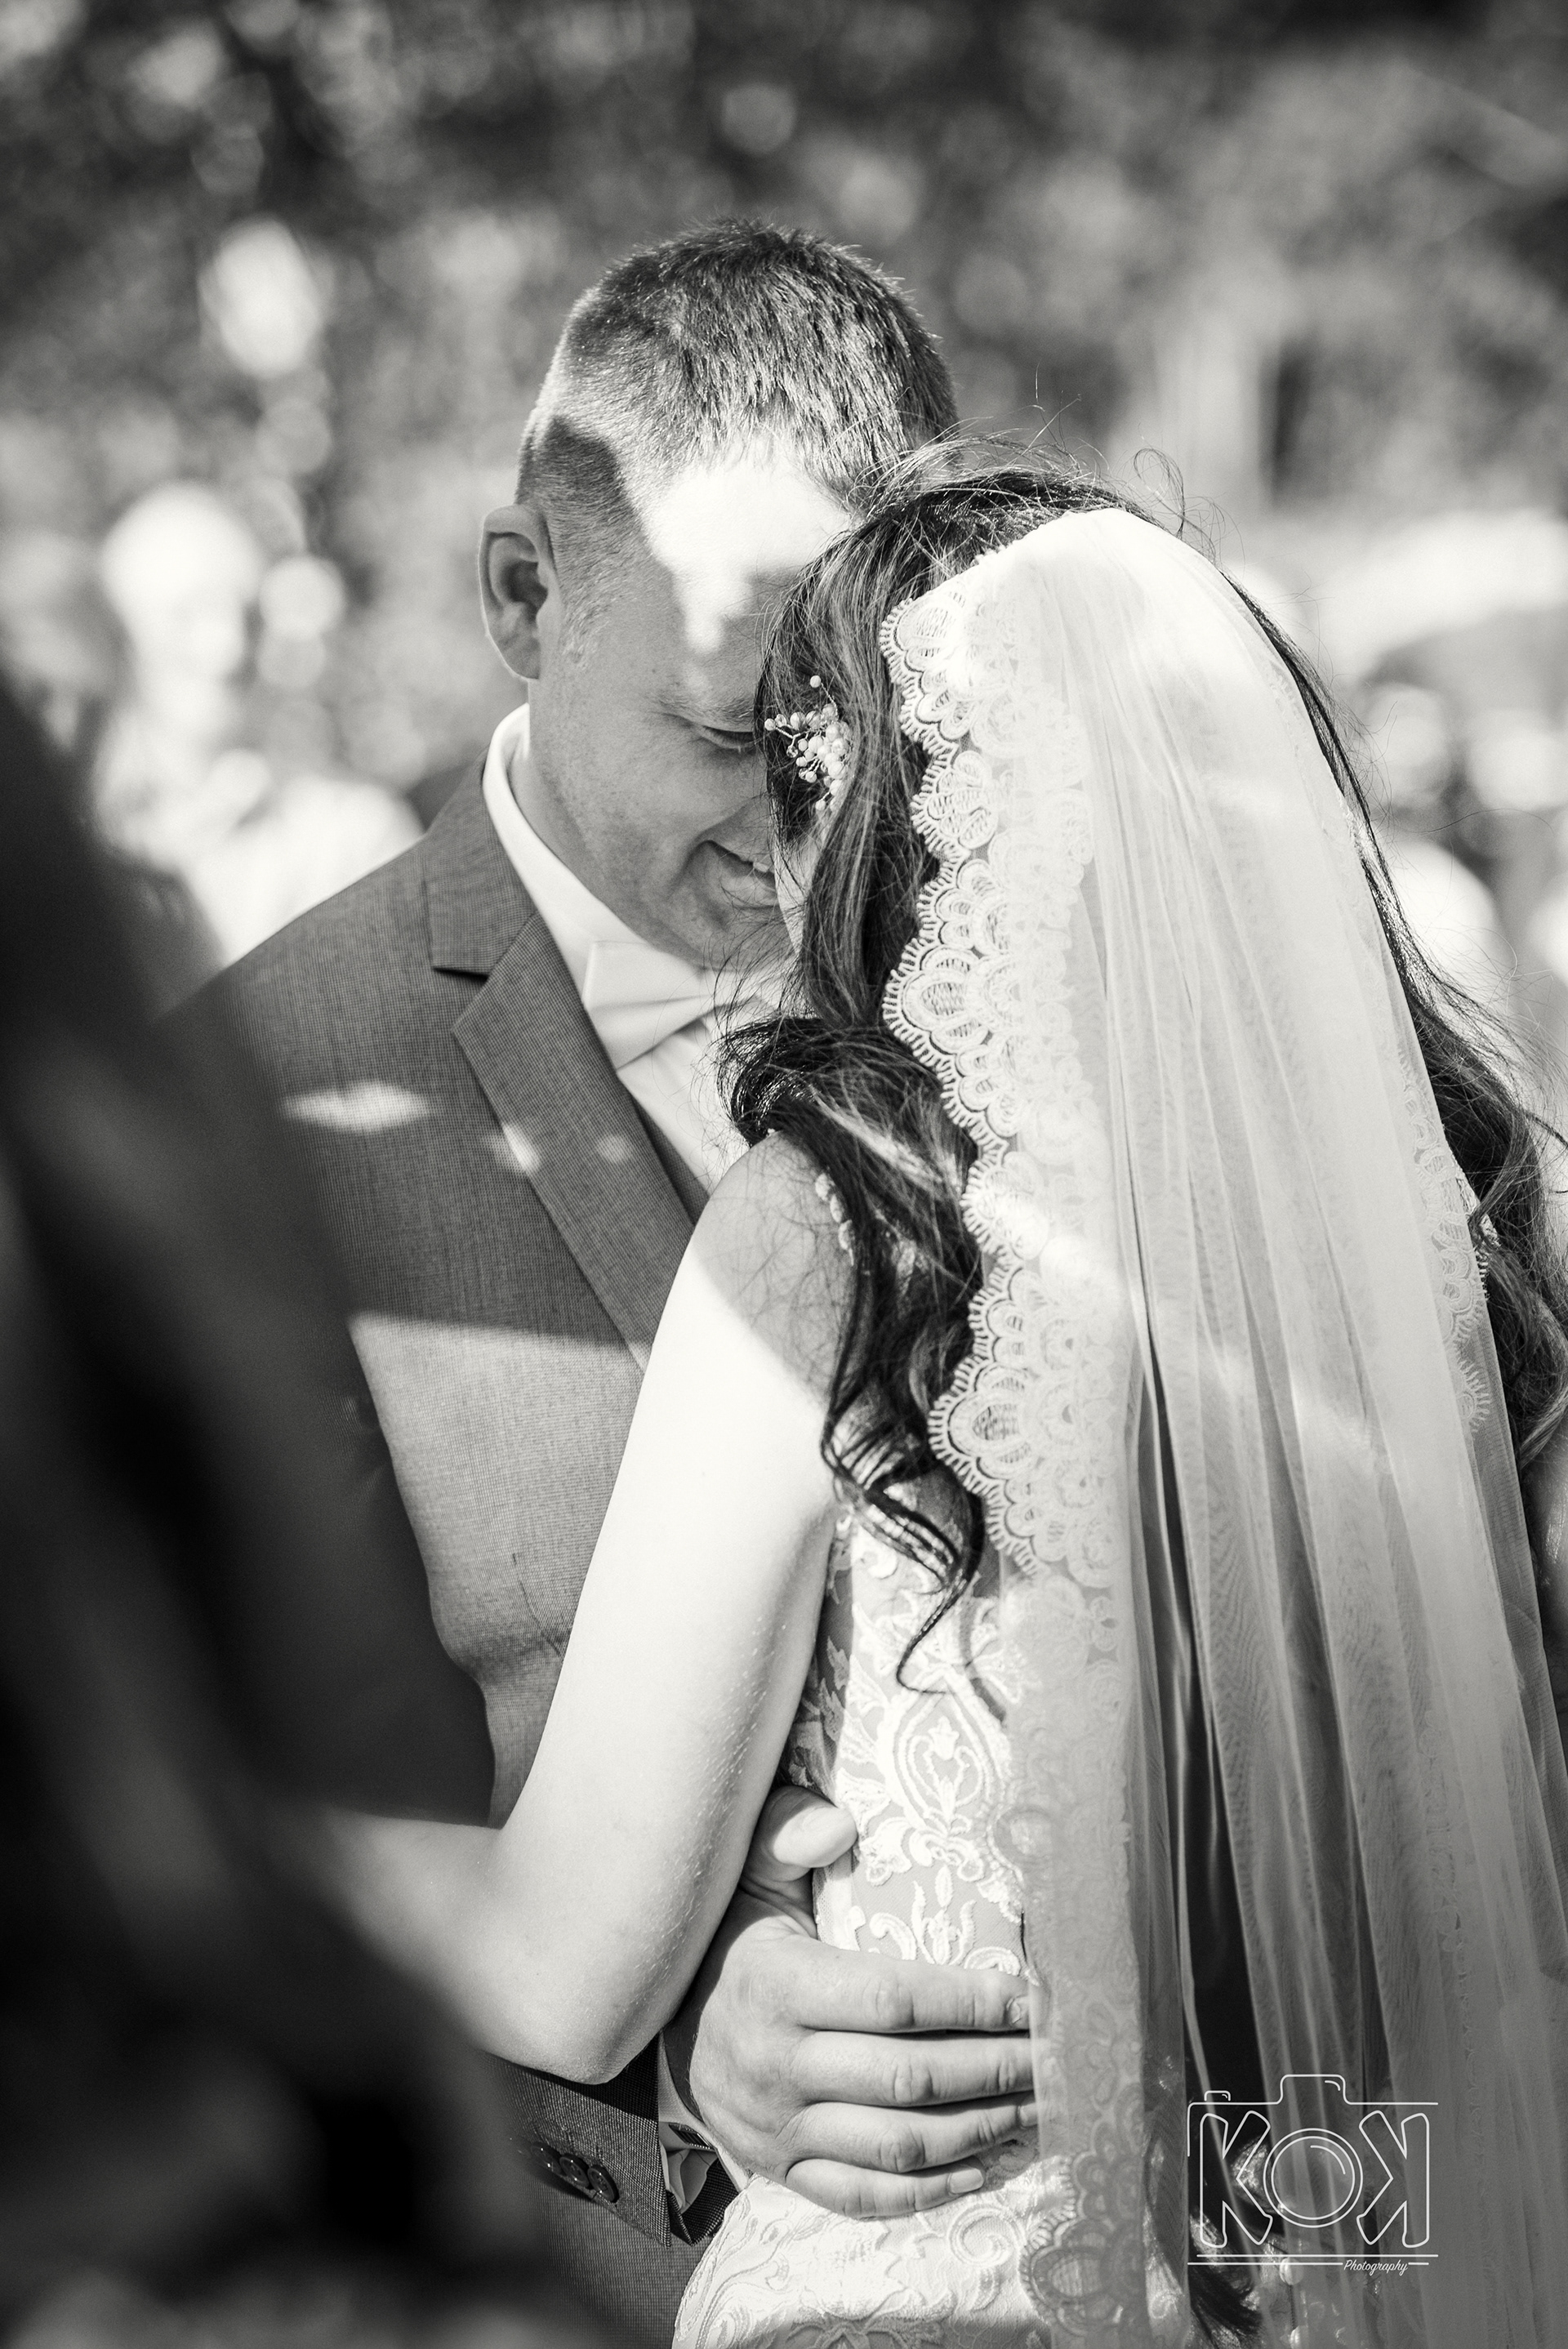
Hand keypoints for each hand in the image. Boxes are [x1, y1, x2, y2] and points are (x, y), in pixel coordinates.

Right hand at [665, 1789, 1035, 2218]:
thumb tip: (839, 1821)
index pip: (893, 2001)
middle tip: (1061, 2057)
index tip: (1034, 1998)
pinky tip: (985, 2163)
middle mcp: (777, 2064)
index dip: (971, 2000)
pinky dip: (930, 2189)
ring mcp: (780, 2129)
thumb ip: (785, 1836)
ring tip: (1040, 2106)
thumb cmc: (735, 1946)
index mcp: (776, 1986)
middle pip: (909, 2078)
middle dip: (997, 2068)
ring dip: (981, 2127)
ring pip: (897, 2143)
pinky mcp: (785, 2172)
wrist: (670, 2035)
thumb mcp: (750, 1879)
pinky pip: (865, 2195)